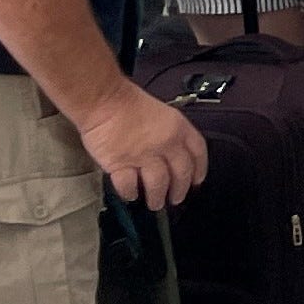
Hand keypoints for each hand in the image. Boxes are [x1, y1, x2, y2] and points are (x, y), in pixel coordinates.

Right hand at [76, 84, 206, 208]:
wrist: (104, 100)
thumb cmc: (127, 102)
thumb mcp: (162, 113)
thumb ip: (169, 133)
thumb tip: (170, 152)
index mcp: (178, 128)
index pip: (198, 152)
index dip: (200, 169)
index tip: (197, 180)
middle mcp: (166, 144)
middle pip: (181, 173)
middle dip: (180, 190)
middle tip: (176, 198)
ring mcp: (144, 156)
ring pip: (158, 185)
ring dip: (157, 197)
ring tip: (154, 203)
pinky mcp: (121, 164)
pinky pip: (129, 186)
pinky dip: (130, 193)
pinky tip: (130, 194)